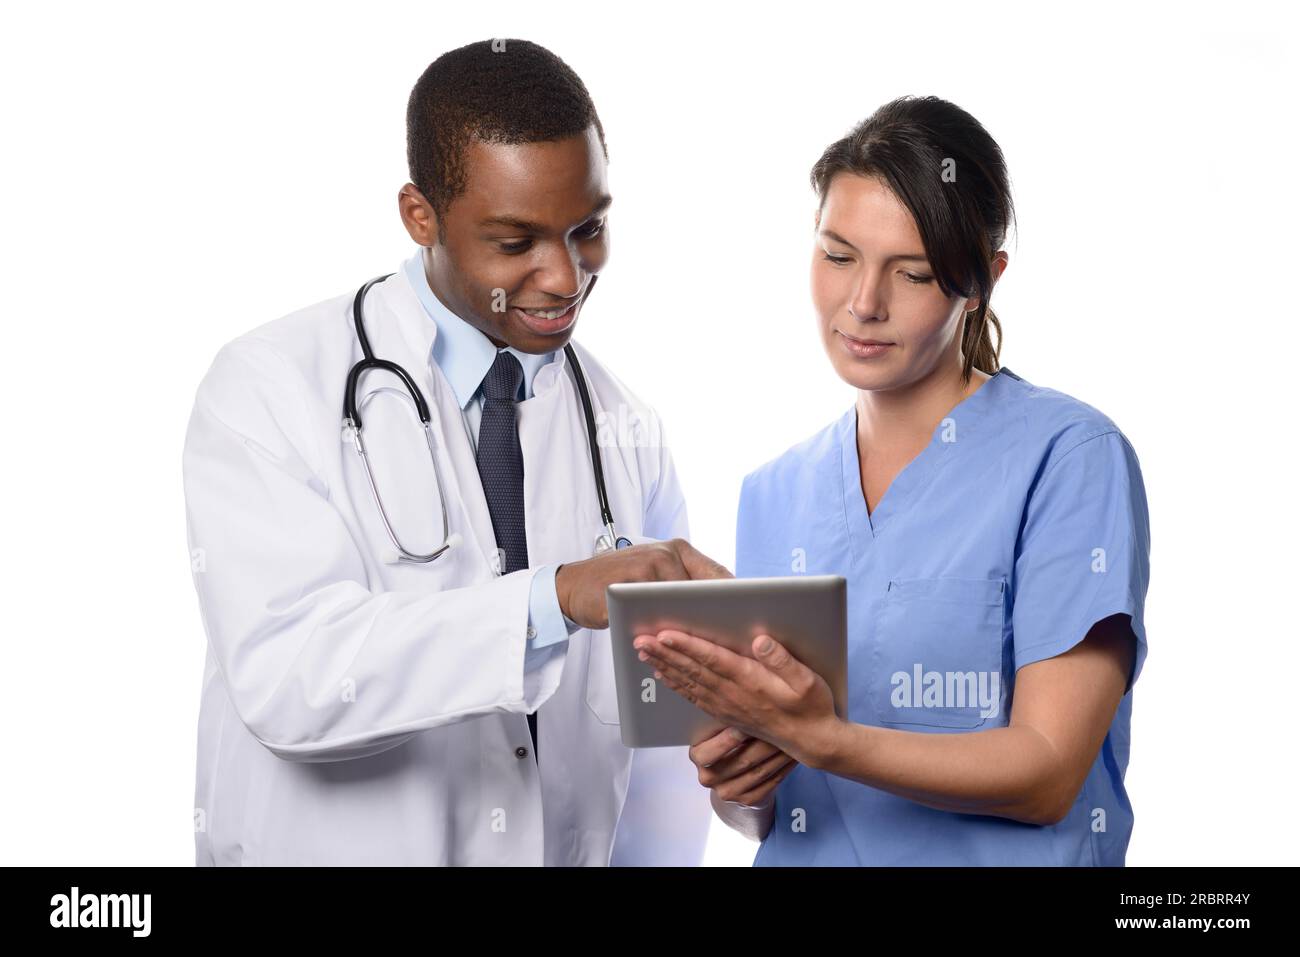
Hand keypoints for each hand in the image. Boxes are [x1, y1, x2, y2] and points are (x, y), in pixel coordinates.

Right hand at [554, 538, 731, 629]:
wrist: (572, 587)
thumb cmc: (619, 587)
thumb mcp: (655, 581)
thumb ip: (684, 589)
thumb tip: (726, 617)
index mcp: (679, 551)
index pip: (720, 576)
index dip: (739, 600)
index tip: (755, 622)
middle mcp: (668, 551)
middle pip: (709, 586)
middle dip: (724, 613)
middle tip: (741, 638)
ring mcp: (651, 563)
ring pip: (688, 599)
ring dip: (701, 622)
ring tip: (718, 645)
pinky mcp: (634, 580)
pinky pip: (661, 608)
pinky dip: (672, 626)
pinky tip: (682, 643)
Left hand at [635, 630, 843, 768]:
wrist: (812, 740)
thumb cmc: (811, 706)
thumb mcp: (807, 680)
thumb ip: (782, 659)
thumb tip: (759, 639)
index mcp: (751, 681)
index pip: (712, 660)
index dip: (687, 646)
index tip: (665, 634)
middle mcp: (734, 694)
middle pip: (692, 670)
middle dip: (664, 653)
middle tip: (640, 640)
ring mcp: (727, 705)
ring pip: (689, 682)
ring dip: (664, 666)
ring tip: (643, 653)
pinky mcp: (726, 713)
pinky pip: (694, 697)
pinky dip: (675, 684)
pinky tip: (663, 675)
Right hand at [691, 726, 796, 806]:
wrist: (731, 773)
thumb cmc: (727, 742)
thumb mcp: (718, 728)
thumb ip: (727, 719)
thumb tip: (743, 703)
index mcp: (698, 757)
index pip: (710, 752)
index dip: (730, 739)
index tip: (748, 724)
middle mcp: (709, 778)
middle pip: (742, 760)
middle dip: (766, 742)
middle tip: (783, 726)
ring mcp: (728, 792)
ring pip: (760, 772)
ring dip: (780, 754)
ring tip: (793, 738)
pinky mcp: (747, 800)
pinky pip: (770, 783)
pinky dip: (784, 768)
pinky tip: (793, 755)